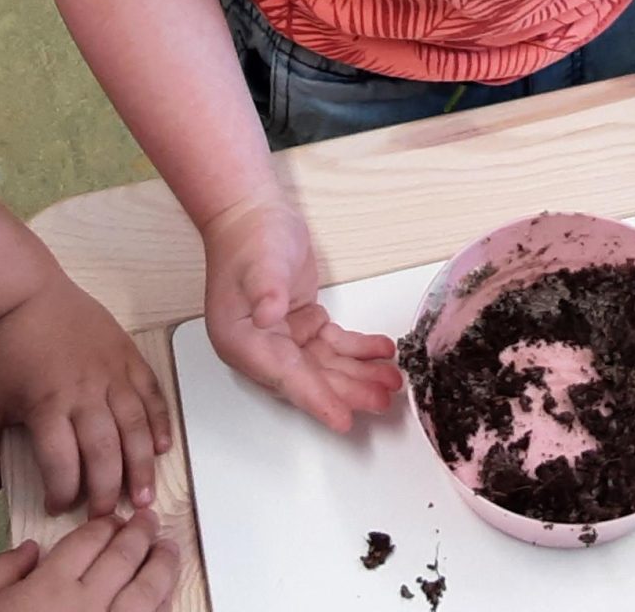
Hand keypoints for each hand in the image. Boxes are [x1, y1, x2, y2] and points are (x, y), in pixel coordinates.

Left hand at [0, 273, 172, 517]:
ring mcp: (112, 373)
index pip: (63, 464)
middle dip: (109, 491)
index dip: (62, 495)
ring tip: (145, 496)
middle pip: (106, 452)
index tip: (58, 508)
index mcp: (47, 406)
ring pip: (136, 427)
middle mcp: (85, 393)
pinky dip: (160, 422)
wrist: (25, 294)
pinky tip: (162, 447)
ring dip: (143, 465)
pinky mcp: (128, 356)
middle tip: (108, 516)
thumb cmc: (3, 351)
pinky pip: (151, 394)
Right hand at [0, 511, 183, 611]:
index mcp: (50, 586)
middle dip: (140, 534)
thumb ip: (3, 569)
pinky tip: (164, 596)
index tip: (115, 519)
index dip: (105, 525)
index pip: (88, 541)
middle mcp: (85, 605)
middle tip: (149, 521)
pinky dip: (161, 607)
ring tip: (168, 550)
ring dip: (161, 566)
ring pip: (146, 592)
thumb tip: (31, 549)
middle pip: (123, 558)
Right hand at [202, 194, 401, 430]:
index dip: (316, 399)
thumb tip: (269, 315)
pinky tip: (382, 351)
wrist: (250, 214)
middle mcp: (261, 348)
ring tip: (392, 380)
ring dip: (359, 375)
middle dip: (348, 391)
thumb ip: (267, 289)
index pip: (285, 377)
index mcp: (242, 342)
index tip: (342, 420)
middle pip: (310, 379)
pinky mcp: (302, 325)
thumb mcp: (261, 261)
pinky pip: (334, 346)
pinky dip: (358, 350)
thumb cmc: (250, 237)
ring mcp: (283, 339)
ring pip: (326, 367)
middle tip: (383, 398)